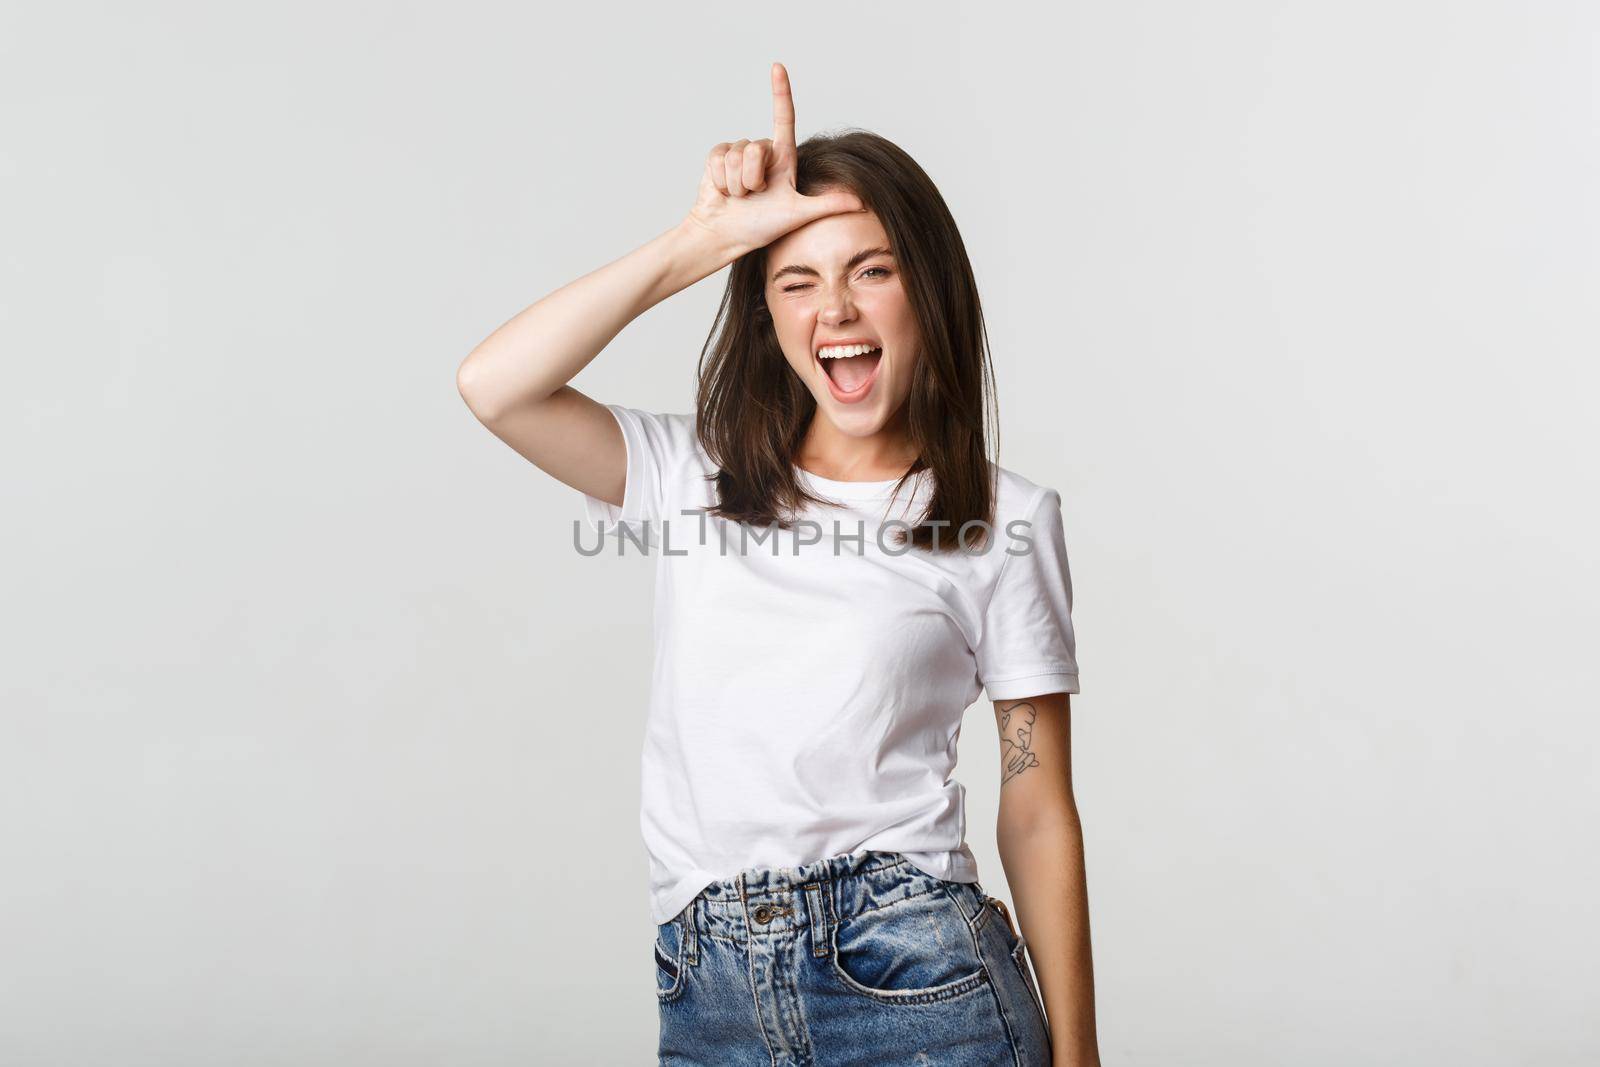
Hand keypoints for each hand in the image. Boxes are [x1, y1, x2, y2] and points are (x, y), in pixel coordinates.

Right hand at [682, 62, 864, 259]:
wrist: (725, 236)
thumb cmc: (760, 227)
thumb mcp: (798, 214)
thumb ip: (828, 205)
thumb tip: (862, 202)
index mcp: (783, 159)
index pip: (783, 119)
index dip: (780, 92)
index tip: (777, 67)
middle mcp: (762, 152)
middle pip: (756, 147)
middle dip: (753, 178)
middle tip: (755, 196)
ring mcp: (738, 154)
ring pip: (737, 155)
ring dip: (737, 183)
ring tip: (740, 197)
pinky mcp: (718, 158)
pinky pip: (719, 158)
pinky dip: (721, 180)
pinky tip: (724, 192)